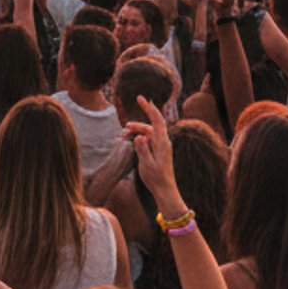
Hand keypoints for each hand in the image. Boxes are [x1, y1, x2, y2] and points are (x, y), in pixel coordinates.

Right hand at [126, 95, 182, 211]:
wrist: (164, 190)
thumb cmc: (156, 178)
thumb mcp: (147, 164)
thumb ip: (143, 149)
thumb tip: (139, 136)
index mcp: (162, 142)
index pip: (157, 119)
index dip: (148, 107)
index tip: (140, 98)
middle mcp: (163, 142)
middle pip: (149, 126)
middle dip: (136, 125)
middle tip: (123, 130)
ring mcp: (161, 146)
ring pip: (147, 133)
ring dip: (136, 133)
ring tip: (123, 138)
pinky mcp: (158, 151)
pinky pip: (147, 140)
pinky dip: (138, 140)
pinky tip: (129, 143)